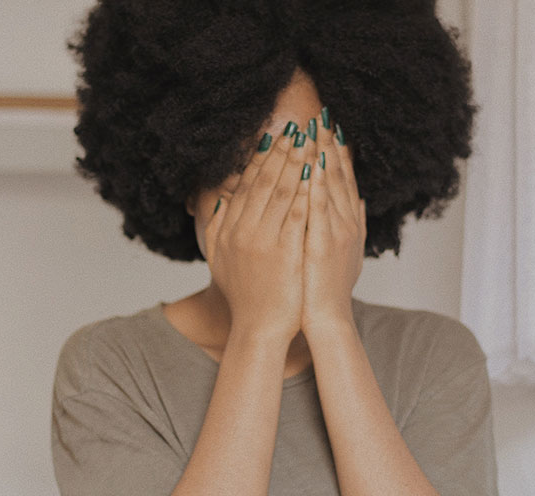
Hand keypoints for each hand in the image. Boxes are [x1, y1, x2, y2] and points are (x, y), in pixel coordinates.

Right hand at [204, 123, 316, 347]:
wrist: (258, 328)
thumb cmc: (244, 294)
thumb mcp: (220, 258)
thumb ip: (218, 227)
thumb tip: (222, 198)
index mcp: (231, 228)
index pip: (247, 184)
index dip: (262, 158)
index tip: (274, 137)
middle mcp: (244, 230)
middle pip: (264, 181)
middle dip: (282, 151)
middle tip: (296, 128)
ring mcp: (264, 240)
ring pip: (281, 191)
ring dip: (295, 162)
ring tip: (308, 140)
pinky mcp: (285, 252)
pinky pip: (297, 214)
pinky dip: (306, 191)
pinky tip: (316, 172)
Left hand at [301, 109, 365, 335]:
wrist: (325, 317)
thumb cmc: (326, 287)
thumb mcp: (344, 252)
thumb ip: (351, 224)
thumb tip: (358, 200)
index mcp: (348, 222)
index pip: (342, 179)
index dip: (337, 152)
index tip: (329, 128)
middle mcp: (346, 222)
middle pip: (338, 176)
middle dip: (329, 144)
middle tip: (323, 116)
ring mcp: (337, 231)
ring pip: (330, 185)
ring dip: (323, 155)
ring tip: (316, 128)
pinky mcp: (324, 243)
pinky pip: (319, 207)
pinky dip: (317, 184)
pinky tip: (312, 163)